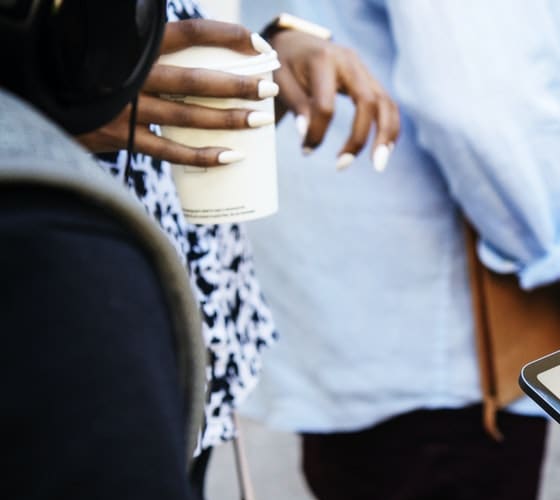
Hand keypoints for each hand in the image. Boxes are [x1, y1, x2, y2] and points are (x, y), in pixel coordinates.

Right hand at [75, 20, 279, 166]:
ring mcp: (126, 107)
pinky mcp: (120, 136)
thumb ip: (156, 44)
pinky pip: (169, 151)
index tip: (259, 45)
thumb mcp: (121, 48)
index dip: (228, 36)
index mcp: (134, 45)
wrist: (41, 94)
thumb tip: (206, 44)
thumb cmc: (93, 69)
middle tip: (268, 88)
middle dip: (237, 85)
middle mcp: (132, 74)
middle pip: (196, 80)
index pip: (190, 33)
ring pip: (188, 117)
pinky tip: (232, 156)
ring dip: (229, 120)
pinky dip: (202, 156)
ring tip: (261, 120)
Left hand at [268, 30, 400, 170]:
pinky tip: (383, 150)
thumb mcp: (280, 80)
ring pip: (387, 105)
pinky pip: (389, 106)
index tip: (305, 150)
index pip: (326, 105)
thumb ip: (295, 104)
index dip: (317, 132)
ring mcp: (365, 70)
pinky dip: (390, 129)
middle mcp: (350, 62)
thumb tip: (306, 135)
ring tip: (378, 164)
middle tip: (343, 165)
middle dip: (360, 138)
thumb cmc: (286, 64)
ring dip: (386, 137)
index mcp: (323, 59)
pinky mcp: (372, 81)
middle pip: (368, 102)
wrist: (299, 42)